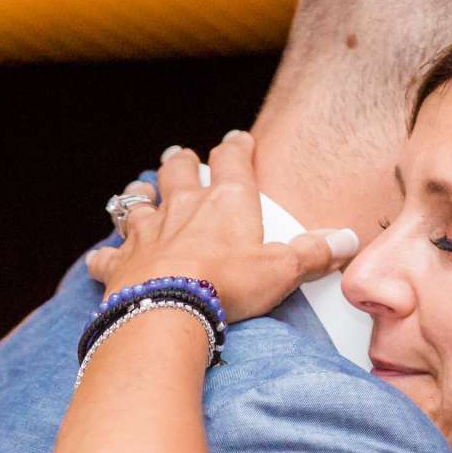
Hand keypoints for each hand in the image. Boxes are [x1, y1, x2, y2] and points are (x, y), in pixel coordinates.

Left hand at [83, 133, 357, 322]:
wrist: (167, 310)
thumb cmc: (227, 286)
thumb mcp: (282, 270)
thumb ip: (314, 253)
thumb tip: (349, 239)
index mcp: (226, 203)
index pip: (233, 160)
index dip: (237, 148)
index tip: (238, 141)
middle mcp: (182, 207)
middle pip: (178, 170)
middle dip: (181, 163)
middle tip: (180, 158)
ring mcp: (146, 232)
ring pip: (137, 202)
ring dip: (139, 197)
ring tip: (140, 193)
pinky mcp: (118, 263)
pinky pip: (106, 254)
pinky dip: (105, 255)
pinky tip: (102, 258)